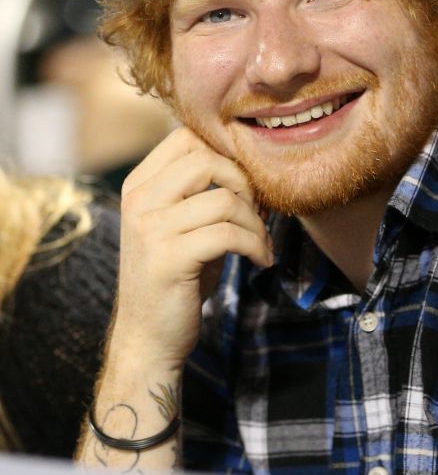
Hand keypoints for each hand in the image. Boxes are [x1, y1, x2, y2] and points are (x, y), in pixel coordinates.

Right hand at [113, 126, 272, 368]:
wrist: (149, 337)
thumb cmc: (178, 277)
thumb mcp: (185, 226)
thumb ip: (206, 193)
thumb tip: (257, 168)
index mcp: (139, 186)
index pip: (187, 137)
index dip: (227, 154)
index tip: (245, 185)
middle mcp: (139, 200)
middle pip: (208, 160)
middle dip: (245, 185)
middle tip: (257, 214)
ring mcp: (150, 228)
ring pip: (225, 201)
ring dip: (256, 224)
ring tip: (261, 244)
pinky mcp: (169, 258)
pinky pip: (229, 235)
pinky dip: (256, 246)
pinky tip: (261, 261)